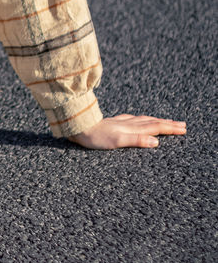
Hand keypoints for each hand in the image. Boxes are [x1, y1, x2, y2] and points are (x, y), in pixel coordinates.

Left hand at [71, 113, 186, 149]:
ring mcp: (122, 122)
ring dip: (157, 120)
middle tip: (182, 125)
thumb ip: (137, 140)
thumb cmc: (96, 137)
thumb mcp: (117, 141)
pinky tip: (139, 120)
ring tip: (166, 121)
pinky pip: (134, 120)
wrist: (78, 127)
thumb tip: (156, 142)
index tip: (184, 129)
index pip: (156, 127)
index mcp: (132, 128)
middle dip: (168, 124)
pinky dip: (143, 120)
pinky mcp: (114, 123)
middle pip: (153, 122)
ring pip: (144, 120)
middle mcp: (129, 123)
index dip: (170, 128)